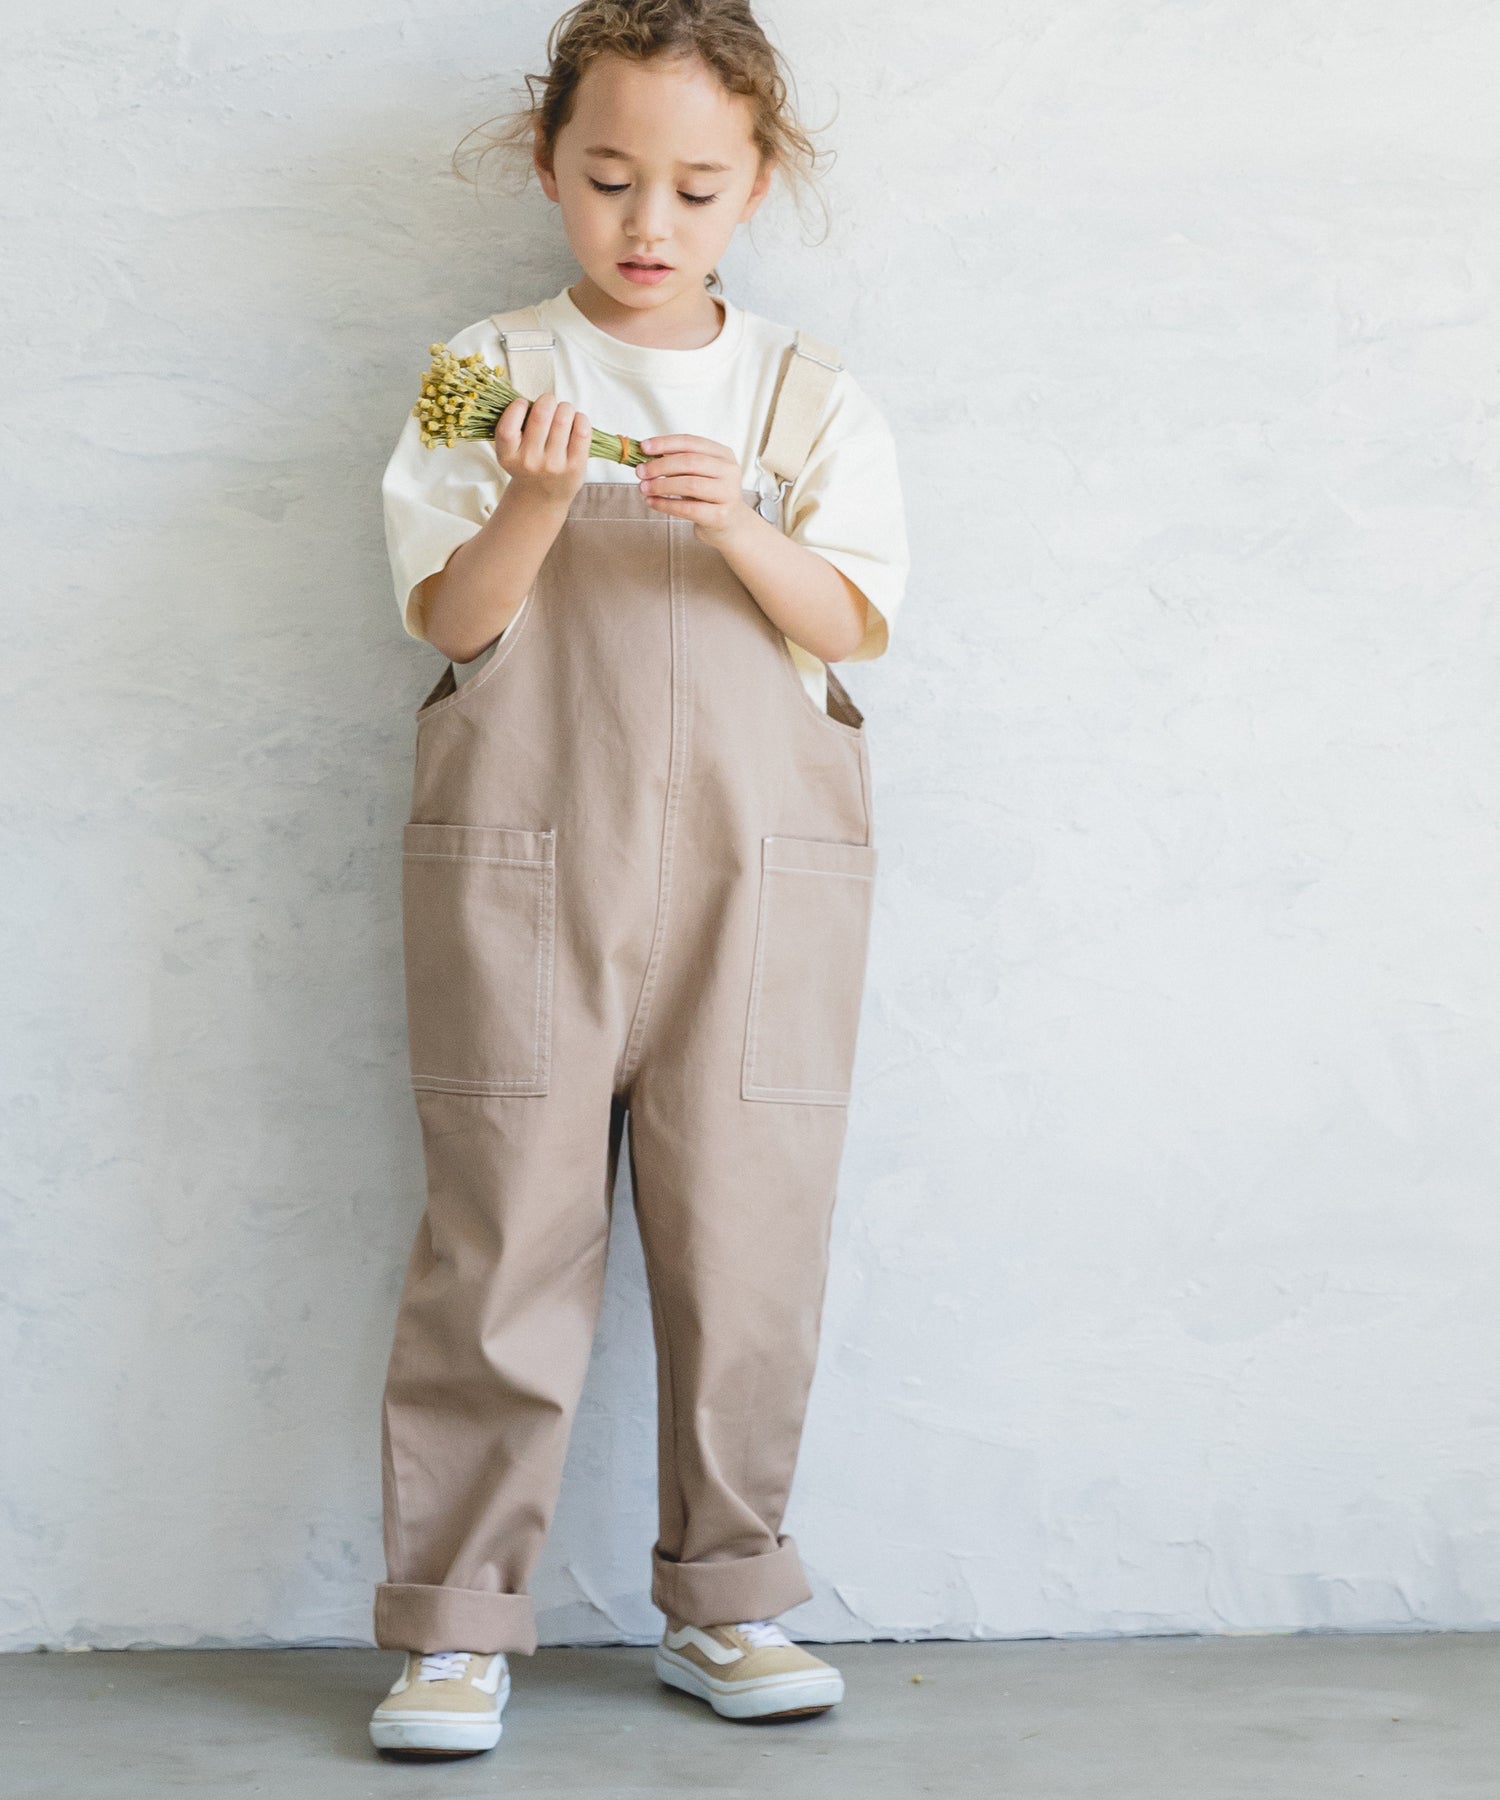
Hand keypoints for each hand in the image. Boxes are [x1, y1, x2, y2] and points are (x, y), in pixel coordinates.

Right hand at [494, 391, 591, 510]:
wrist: (543, 496)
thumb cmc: (528, 463)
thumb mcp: (512, 450)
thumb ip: (516, 426)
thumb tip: (536, 398)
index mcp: (508, 456)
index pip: (508, 426)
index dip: (518, 407)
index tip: (524, 404)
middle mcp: (529, 462)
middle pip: (541, 415)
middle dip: (547, 400)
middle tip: (549, 403)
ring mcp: (553, 465)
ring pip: (563, 418)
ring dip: (565, 407)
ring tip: (563, 412)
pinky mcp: (575, 467)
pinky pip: (582, 431)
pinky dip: (580, 418)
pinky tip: (575, 420)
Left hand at [635, 435, 756, 545]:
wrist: (730, 525)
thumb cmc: (709, 497)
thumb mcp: (698, 474)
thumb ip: (678, 463)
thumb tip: (646, 455)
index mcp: (723, 454)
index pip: (691, 442)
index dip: (666, 443)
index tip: (644, 447)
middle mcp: (729, 471)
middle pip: (690, 462)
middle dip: (661, 466)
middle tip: (641, 471)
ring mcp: (728, 494)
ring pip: (690, 484)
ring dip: (662, 485)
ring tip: (644, 488)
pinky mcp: (720, 516)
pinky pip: (689, 509)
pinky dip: (666, 505)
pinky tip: (652, 502)